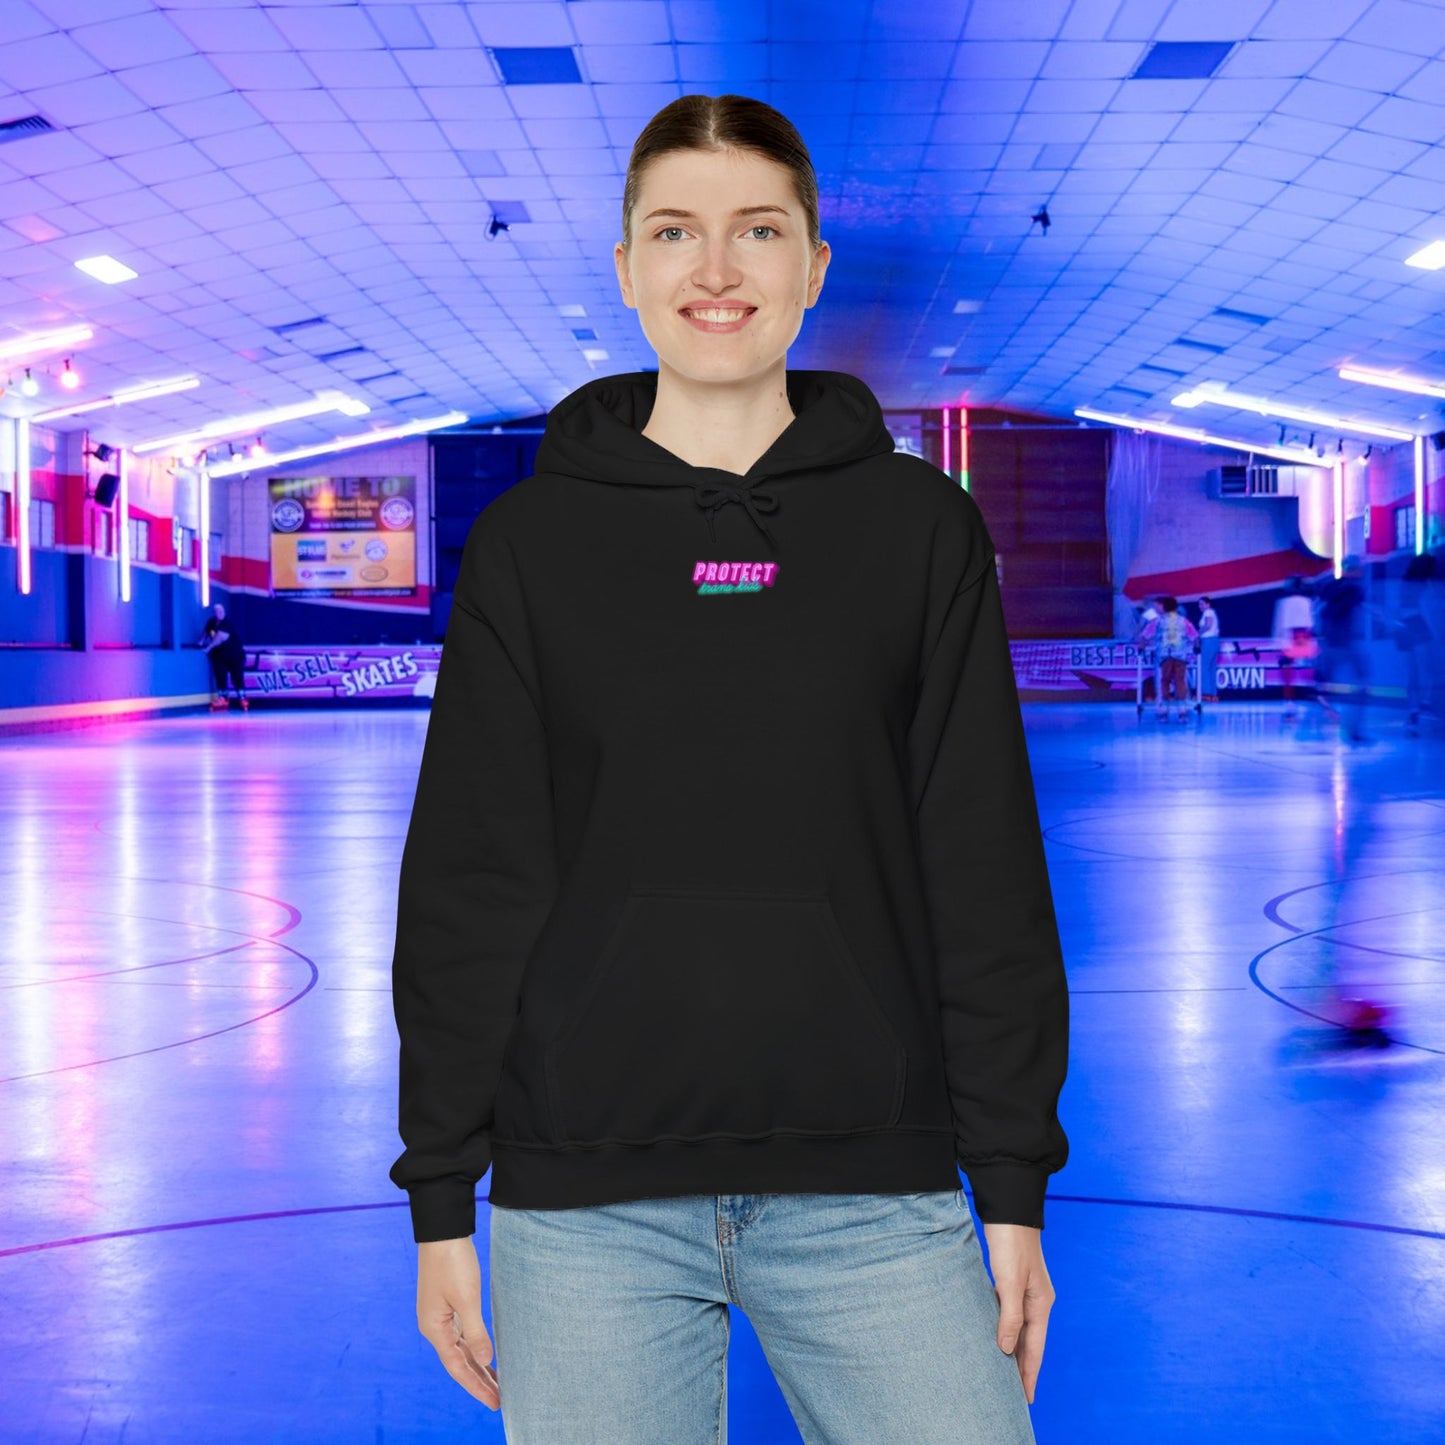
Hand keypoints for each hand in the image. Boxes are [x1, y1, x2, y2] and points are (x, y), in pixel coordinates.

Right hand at [416, 1237, 499, 1409]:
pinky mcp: (446, 1303)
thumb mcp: (467, 1298)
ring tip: (496, 1383)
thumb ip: (475, 1332)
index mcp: (435, 1329)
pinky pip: (461, 1335)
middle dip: (478, 1381)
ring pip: (460, 1349)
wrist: (443, 1230)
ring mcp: (439, 1315)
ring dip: (477, 1366)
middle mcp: (434, 1326)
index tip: (495, 1402)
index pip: (458, 1367)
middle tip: (499, 1399)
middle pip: (458, 1362)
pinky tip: (484, 1354)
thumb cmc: (452, 1262)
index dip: (476, 1386)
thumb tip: (486, 1361)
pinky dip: (473, 1348)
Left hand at [980, 1221, 1054, 1404]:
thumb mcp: (1009, 1281)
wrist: (1009, 1209)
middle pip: (1030, 1342)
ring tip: (1004, 1371)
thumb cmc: (1011, 1243)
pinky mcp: (1012, 1281)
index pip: (1035, 1349)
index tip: (1025, 1399)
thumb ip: (1010, 1316)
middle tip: (1014, 1394)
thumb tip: (1007, 1349)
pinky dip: (1005, 1329)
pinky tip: (996, 1335)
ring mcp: (1025, 1291)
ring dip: (1013, 1350)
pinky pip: (1010, 1314)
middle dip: (1023, 1368)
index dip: (1028, 1374)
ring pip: (1019, 1329)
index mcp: (1041, 1304)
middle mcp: (1036, 1300)